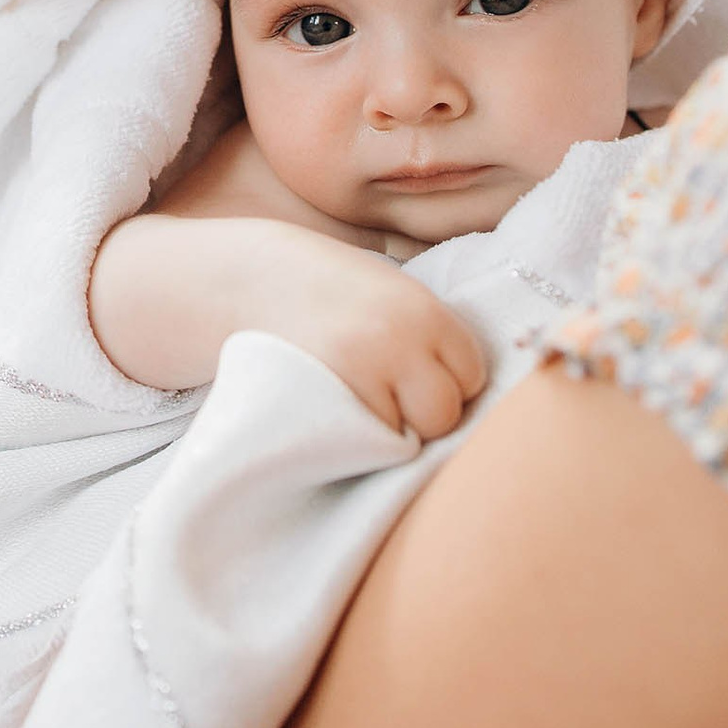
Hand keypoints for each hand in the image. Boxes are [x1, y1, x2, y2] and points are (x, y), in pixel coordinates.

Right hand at [260, 248, 489, 438]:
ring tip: (355, 397)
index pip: (472, 376)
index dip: (447, 380)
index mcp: (425, 311)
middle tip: (384, 389)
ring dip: (386, 429)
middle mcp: (398, 342)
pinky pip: (361, 447)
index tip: (416, 371)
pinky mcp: (322, 405)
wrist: (250, 281)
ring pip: (403, 438)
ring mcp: (358, 375)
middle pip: (444, 414)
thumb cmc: (331, 293)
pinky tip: (333, 407)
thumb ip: (431, 339)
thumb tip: (478, 402)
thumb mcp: (393, 295)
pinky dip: (351, 438)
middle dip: (421, 412)